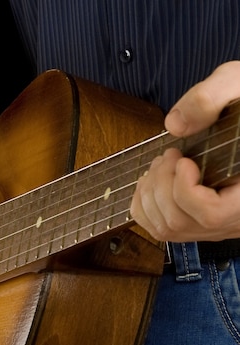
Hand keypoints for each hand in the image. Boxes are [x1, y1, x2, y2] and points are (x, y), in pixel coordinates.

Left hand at [130, 61, 239, 241]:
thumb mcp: (239, 83)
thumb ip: (212, 97)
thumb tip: (174, 124)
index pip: (212, 214)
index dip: (186, 190)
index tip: (183, 160)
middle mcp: (236, 217)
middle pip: (179, 222)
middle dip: (161, 185)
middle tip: (168, 155)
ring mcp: (217, 224)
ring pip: (166, 229)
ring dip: (150, 193)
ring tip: (161, 164)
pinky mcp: (199, 222)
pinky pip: (160, 228)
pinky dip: (144, 204)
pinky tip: (153, 180)